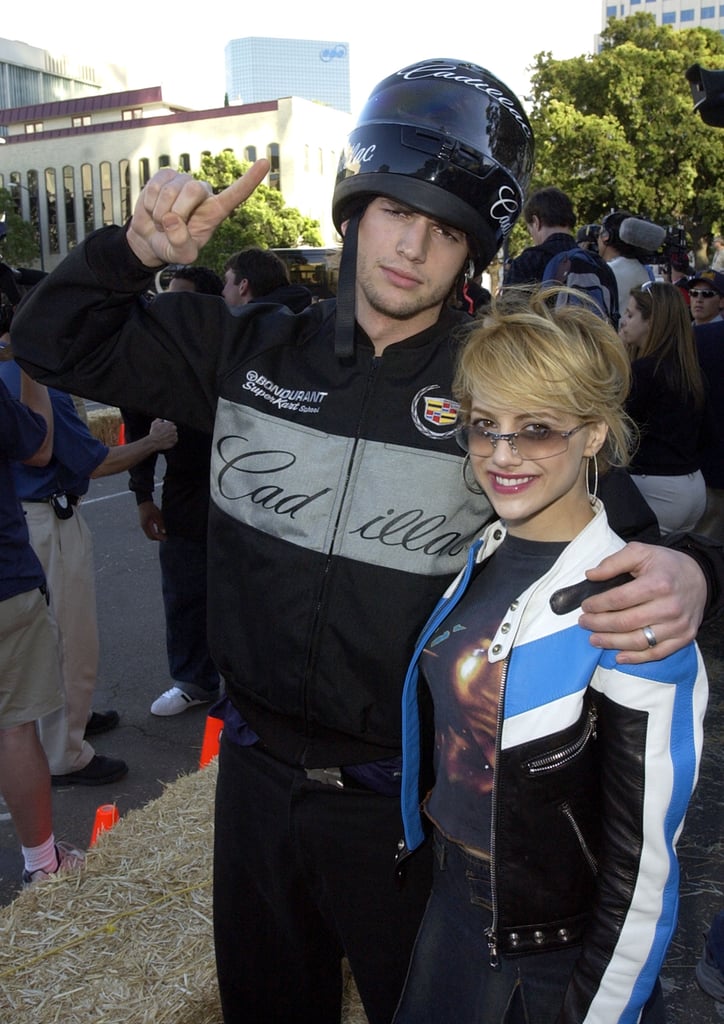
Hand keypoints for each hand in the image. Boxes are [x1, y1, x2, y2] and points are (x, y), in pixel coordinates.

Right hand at [126, 160, 269, 266]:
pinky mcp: (164, 175)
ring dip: (160, 212)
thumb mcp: (181, 256)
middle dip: (177, 212)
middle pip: (193, 190)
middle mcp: (202, 192)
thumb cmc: (172, 247)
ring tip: (162, 221)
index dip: (250, 179)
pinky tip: (153, 210)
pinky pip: (154, 186)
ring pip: (171, 189)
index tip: (265, 162)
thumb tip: (172, 219)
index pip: (235, 194)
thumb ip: (181, 244)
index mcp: (215, 211)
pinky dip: (149, 204)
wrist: (150, 239)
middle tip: (170, 227)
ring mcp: (183, 181)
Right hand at [138, 501, 165, 541]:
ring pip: (150, 534)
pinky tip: (160, 531)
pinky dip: (154, 532)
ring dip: (156, 536)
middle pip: (150, 537)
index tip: (166, 538)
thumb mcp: (157, 515)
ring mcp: (143, 526)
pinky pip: (149, 531)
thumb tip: (164, 532)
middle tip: (165, 538)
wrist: (144, 502)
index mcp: (145, 525)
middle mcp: (143, 527)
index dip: (159, 538)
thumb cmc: (151, 508)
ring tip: (164, 535)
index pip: (152, 536)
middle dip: (158, 538)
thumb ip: (160, 524)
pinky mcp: (144, 524)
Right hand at [148, 418, 177, 450]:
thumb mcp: (154, 423)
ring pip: (174, 434)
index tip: (166, 427)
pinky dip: (172, 440)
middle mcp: (173, 429)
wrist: (154, 442)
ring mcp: (174, 436)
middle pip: (174, 428)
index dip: (168, 425)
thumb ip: (158, 419)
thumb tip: (160, 419)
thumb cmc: (154, 433)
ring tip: (165, 437)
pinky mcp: (174, 441)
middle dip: (170, 430)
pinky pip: (174, 440)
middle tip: (165, 432)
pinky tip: (167, 440)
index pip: (171, 423)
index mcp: (170, 424)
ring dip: (171, 435)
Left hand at [578, 542, 704, 663]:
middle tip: (584, 623)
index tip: (586, 606)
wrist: (700, 577)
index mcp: (658, 583)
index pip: (619, 599)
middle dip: (599, 625)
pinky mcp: (684, 637)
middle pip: (626, 622)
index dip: (598, 605)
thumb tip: (590, 575)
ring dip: (612, 643)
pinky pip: (657, 653)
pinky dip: (636, 658)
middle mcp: (670, 607)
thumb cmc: (666, 565)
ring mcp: (678, 625)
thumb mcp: (641, 552)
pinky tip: (618, 656)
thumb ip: (614, 562)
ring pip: (639, 641)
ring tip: (594, 639)